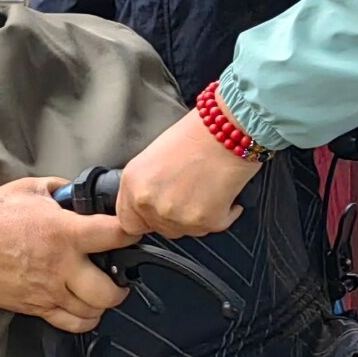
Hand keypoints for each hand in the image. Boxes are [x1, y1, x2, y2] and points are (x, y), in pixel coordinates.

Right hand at [0, 174, 134, 333]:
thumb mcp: (26, 189)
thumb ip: (58, 189)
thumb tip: (76, 193)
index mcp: (63, 232)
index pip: (115, 235)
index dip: (131, 232)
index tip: (132, 231)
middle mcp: (61, 266)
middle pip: (110, 290)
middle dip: (122, 284)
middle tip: (120, 275)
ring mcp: (48, 291)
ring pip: (93, 311)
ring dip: (103, 303)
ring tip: (100, 291)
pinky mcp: (36, 308)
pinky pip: (72, 324)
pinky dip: (85, 320)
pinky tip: (84, 308)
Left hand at [118, 112, 258, 239]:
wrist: (229, 126)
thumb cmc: (197, 133)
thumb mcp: (153, 157)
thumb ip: (145, 186)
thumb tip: (150, 207)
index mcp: (132, 184)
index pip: (128, 224)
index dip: (145, 220)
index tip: (157, 215)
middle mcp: (149, 202)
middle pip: (160, 228)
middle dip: (175, 215)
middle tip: (191, 190)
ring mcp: (176, 215)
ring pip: (187, 231)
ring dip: (198, 215)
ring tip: (208, 186)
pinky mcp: (206, 221)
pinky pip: (215, 226)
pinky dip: (225, 212)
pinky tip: (225, 191)